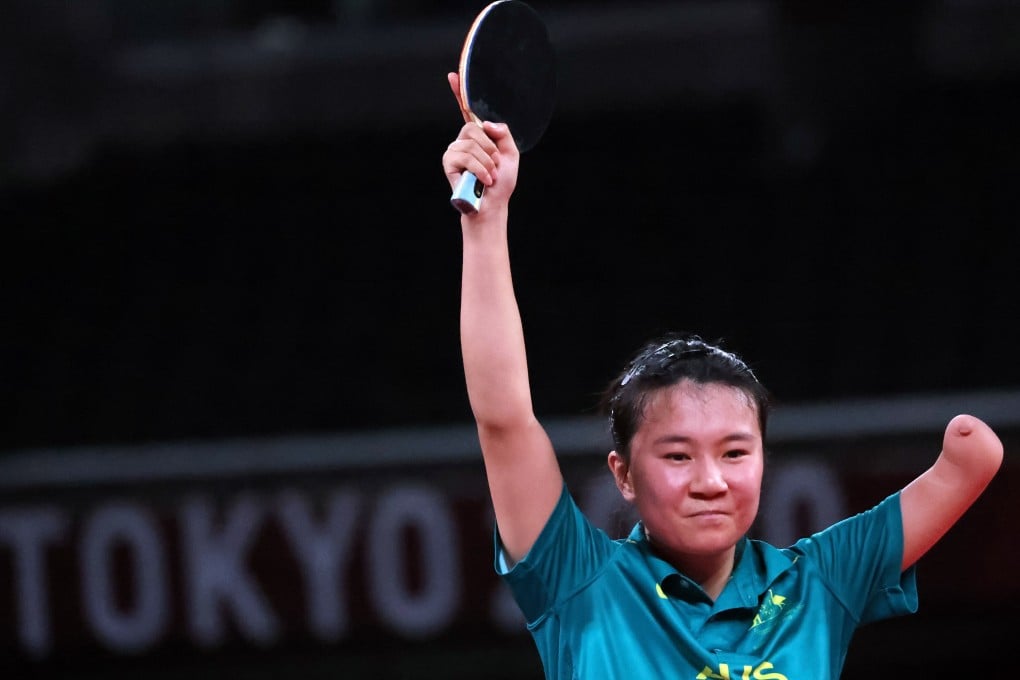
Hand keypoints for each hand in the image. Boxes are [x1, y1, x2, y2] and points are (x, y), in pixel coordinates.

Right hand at [442, 72, 519, 210]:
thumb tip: (486, 123)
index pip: (467, 110)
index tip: (452, 75)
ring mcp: (454, 151)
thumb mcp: (511, 154)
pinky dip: (479, 169)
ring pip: (471, 143)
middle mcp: (463, 141)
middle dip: (490, 148)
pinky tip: (484, 181)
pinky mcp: (448, 162)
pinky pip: (465, 156)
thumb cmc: (501, 183)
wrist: (492, 205)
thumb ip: (503, 133)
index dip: (459, 93)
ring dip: (487, 162)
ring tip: (490, 176)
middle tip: (495, 165)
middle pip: (473, 127)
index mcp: (478, 137)